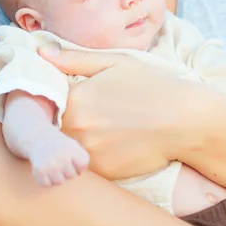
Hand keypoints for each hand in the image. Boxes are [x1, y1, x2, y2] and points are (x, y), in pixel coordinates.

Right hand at [29, 129, 89, 186]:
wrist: (41, 139)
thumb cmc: (61, 146)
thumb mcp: (74, 146)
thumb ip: (82, 158)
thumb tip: (79, 174)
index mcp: (71, 148)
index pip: (83, 164)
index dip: (80, 166)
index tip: (74, 162)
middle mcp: (61, 156)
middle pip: (72, 175)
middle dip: (69, 172)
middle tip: (62, 163)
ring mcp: (50, 165)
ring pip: (60, 182)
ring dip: (58, 177)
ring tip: (55, 167)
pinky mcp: (40, 171)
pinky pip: (48, 184)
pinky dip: (48, 180)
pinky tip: (47, 171)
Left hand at [38, 46, 207, 179]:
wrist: (185, 120)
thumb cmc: (151, 85)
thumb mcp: (114, 62)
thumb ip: (74, 58)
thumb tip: (40, 52)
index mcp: (74, 99)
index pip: (46, 102)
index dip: (52, 100)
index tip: (67, 98)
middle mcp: (75, 129)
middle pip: (53, 128)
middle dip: (63, 121)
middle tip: (90, 113)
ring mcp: (88, 155)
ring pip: (68, 148)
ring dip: (75, 140)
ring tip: (103, 127)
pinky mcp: (104, 173)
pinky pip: (86, 164)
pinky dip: (92, 155)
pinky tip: (113, 142)